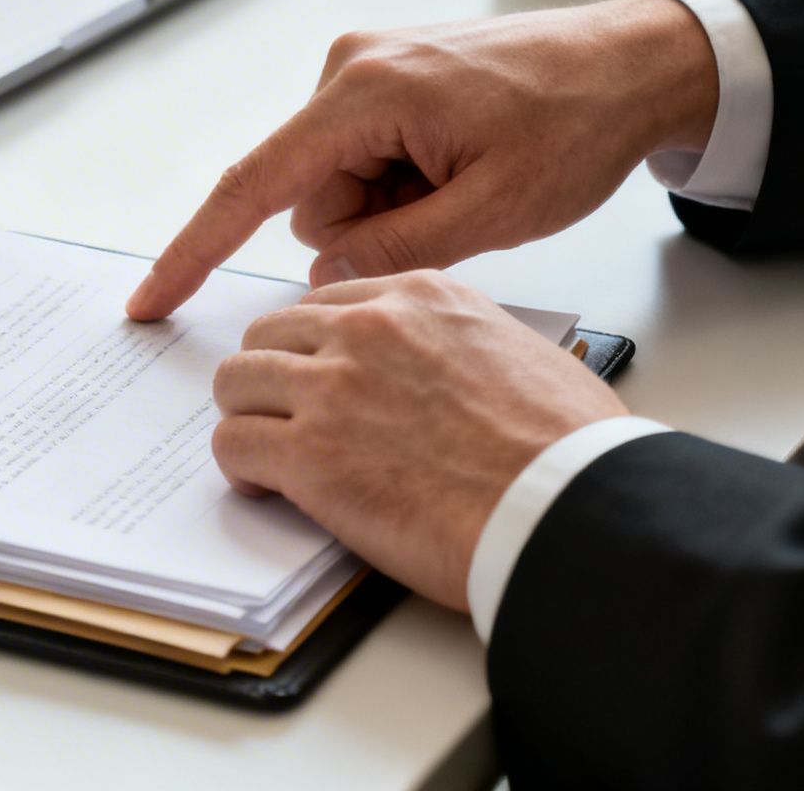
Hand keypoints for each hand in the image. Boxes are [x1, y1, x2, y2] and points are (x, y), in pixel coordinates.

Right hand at [127, 0, 717, 318]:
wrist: (634, 63)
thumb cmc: (577, 125)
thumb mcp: (492, 212)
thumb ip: (393, 253)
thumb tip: (325, 277)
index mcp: (365, 94)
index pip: (253, 187)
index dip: (196, 251)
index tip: (150, 301)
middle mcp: (349, 69)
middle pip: (310, 198)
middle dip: (369, 227)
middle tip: (458, 209)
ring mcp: (364, 67)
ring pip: (338, 186)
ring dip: (394, 207)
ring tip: (469, 181)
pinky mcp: (383, 76)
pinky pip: (363, 159)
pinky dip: (405, 183)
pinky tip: (463, 164)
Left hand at [212, 271, 626, 610]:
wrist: (570, 507)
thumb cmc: (567, 448)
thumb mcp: (519, 350)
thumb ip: (454, 340)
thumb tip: (433, 365)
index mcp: (420, 296)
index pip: (326, 303)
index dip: (315, 348)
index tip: (319, 379)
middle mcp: (367, 329)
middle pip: (269, 334)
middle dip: (272, 377)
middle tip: (288, 419)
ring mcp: (332, 388)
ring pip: (237, 381)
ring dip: (250, 417)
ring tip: (273, 454)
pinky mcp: (311, 454)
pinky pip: (233, 442)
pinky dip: (242, 467)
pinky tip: (269, 486)